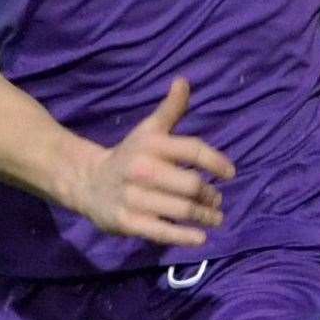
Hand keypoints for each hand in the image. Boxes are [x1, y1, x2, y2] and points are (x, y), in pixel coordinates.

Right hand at [69, 78, 235, 247]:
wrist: (89, 183)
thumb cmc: (130, 155)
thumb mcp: (148, 130)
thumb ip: (170, 109)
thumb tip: (183, 81)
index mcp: (152, 144)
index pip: (193, 149)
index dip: (216, 162)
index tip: (230, 174)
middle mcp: (143, 169)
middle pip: (191, 184)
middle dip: (210, 195)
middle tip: (217, 201)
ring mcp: (135, 197)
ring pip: (181, 209)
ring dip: (204, 216)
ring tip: (215, 218)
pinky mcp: (128, 222)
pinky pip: (162, 232)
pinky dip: (184, 237)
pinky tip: (200, 238)